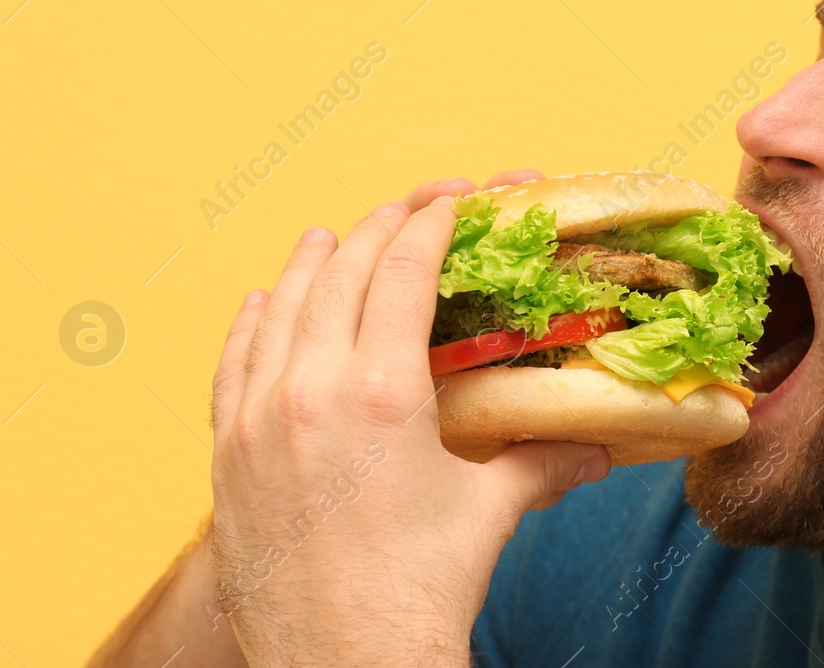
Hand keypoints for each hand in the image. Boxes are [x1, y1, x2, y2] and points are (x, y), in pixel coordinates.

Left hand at [209, 173, 608, 666]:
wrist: (343, 667)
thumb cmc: (420, 592)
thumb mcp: (490, 511)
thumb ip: (542, 461)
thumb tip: (597, 446)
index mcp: (381, 391)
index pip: (403, 270)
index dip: (431, 223)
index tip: (453, 201)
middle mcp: (310, 390)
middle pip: (340, 272)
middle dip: (379, 226)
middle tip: (411, 208)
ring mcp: (256, 420)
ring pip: (279, 308)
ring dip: (309, 262)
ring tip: (328, 234)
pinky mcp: (226, 455)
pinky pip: (232, 364)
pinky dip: (251, 323)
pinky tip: (262, 302)